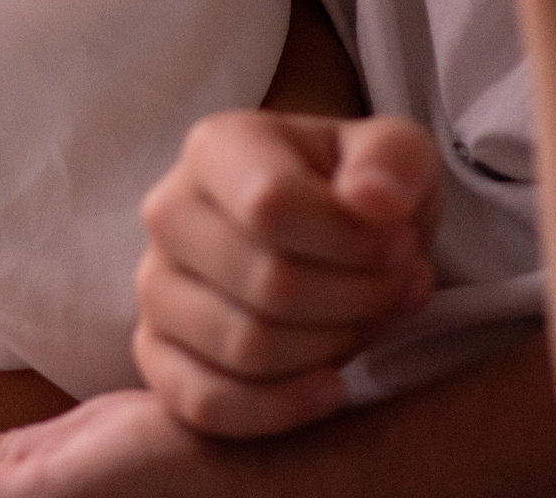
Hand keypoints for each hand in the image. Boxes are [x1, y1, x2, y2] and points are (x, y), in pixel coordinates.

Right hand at [134, 110, 438, 436]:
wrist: (332, 240)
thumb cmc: (361, 193)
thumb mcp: (396, 156)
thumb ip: (394, 162)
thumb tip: (374, 201)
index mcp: (216, 147)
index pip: (271, 205)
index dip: (354, 243)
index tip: (401, 248)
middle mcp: (168, 212)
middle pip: (267, 284)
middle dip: (355, 301)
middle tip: (393, 293)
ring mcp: (154, 287)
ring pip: (244, 347)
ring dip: (331, 350)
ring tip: (364, 324)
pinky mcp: (154, 353)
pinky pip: (204, 402)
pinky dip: (279, 408)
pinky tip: (329, 388)